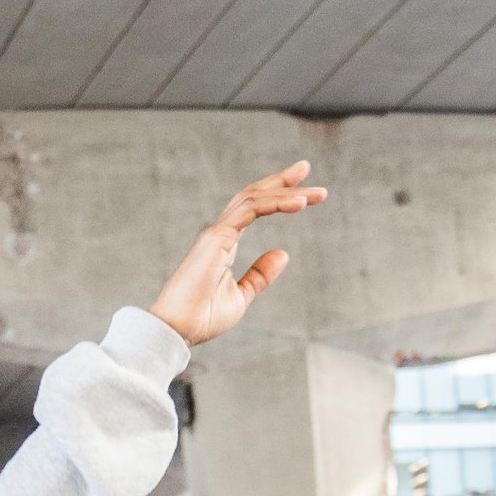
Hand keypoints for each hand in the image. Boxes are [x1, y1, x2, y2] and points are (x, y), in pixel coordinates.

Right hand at [149, 163, 324, 346]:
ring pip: (255, 198)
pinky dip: (276, 203)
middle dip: (281, 181)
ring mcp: (216, 232)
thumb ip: (260, 275)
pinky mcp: (216, 237)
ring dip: (287, 191)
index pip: (253, 209)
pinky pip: (251, 210)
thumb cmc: (202, 317)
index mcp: (224, 243)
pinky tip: (299, 203)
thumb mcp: (240, 296)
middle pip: (254, 195)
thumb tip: (283, 254)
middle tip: (305, 167)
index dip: (277, 195)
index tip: (303, 190)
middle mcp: (220, 232)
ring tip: (316, 192)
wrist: (178, 329)